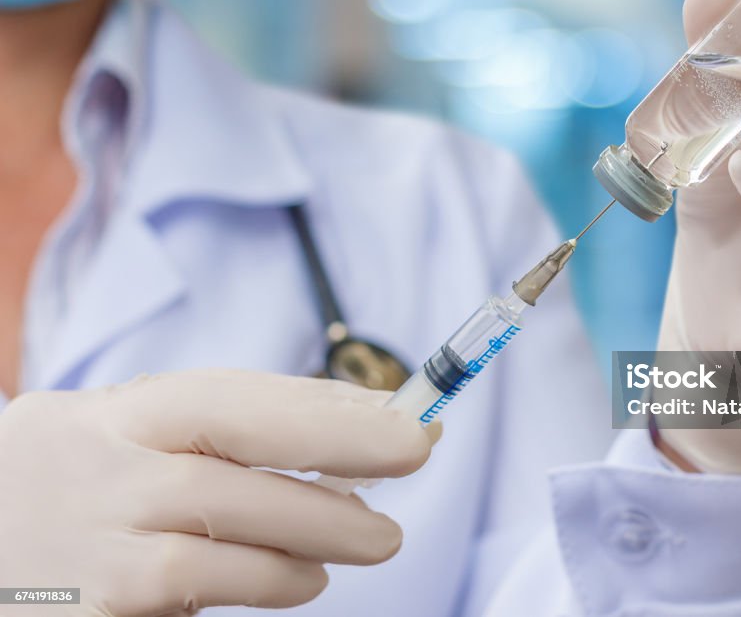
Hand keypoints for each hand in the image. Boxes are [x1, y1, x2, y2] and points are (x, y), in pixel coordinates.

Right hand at [0, 369, 432, 615]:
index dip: (321, 401)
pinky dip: (268, 580)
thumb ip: (219, 439)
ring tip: (376, 537)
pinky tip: (304, 580)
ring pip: (226, 523)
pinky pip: (196, 588)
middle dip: (337, 439)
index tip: (401, 411)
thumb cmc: (73, 500)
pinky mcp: (89, 608)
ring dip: (320, 527)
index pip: (226, 394)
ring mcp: (86, 537)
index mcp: (108, 414)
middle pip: (230, 439)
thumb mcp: (124, 447)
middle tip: (418, 449)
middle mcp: (92, 463)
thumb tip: (360, 425)